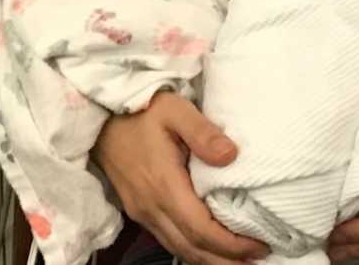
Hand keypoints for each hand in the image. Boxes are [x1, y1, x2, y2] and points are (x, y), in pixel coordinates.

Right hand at [93, 91, 269, 264]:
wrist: (100, 116)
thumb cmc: (143, 109)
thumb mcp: (176, 110)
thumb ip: (203, 132)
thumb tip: (231, 155)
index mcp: (164, 186)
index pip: (201, 229)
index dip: (231, 244)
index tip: (258, 245)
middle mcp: (151, 207)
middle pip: (191, 248)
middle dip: (225, 259)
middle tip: (258, 259)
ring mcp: (142, 211)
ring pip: (178, 247)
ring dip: (208, 258)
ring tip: (238, 260)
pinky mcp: (138, 209)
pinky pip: (168, 238)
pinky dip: (191, 248)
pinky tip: (207, 246)